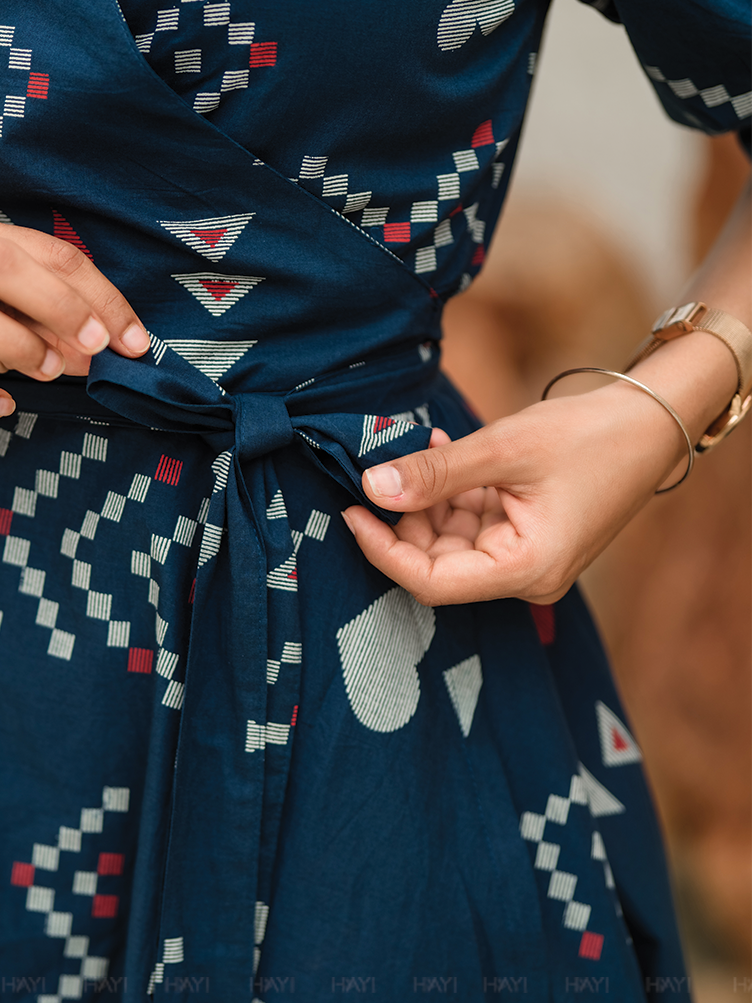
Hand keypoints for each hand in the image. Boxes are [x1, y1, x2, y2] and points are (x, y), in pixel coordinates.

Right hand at [0, 210, 149, 419]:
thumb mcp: (2, 314)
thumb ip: (50, 323)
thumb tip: (106, 349)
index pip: (44, 251)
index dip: (97, 294)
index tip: (134, 339)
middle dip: (57, 305)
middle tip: (96, 347)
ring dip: (14, 343)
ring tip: (48, 371)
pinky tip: (1, 407)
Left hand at [341, 381, 689, 606]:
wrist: (653, 420)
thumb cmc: (591, 434)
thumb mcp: (504, 449)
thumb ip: (436, 473)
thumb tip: (373, 488)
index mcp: (527, 570)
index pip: (431, 582)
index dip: (383, 550)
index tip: (351, 511)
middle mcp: (527, 576)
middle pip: (438, 563)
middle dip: (407, 516)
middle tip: (387, 466)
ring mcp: (527, 559)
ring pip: (451, 540)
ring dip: (430, 496)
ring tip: (428, 445)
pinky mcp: (526, 537)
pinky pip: (473, 523)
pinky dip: (453, 491)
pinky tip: (444, 450)